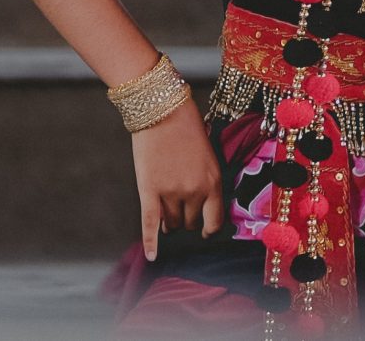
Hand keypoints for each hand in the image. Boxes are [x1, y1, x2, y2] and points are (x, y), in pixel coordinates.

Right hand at [130, 99, 222, 259]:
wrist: (161, 108)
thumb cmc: (186, 127)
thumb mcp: (208, 155)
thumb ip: (206, 181)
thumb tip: (200, 206)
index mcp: (214, 181)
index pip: (215, 221)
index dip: (208, 228)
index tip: (204, 230)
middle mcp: (194, 191)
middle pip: (191, 223)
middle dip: (187, 219)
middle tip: (181, 209)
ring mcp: (171, 193)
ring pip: (172, 224)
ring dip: (170, 221)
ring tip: (167, 212)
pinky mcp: (149, 190)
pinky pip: (150, 224)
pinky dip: (151, 242)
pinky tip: (152, 256)